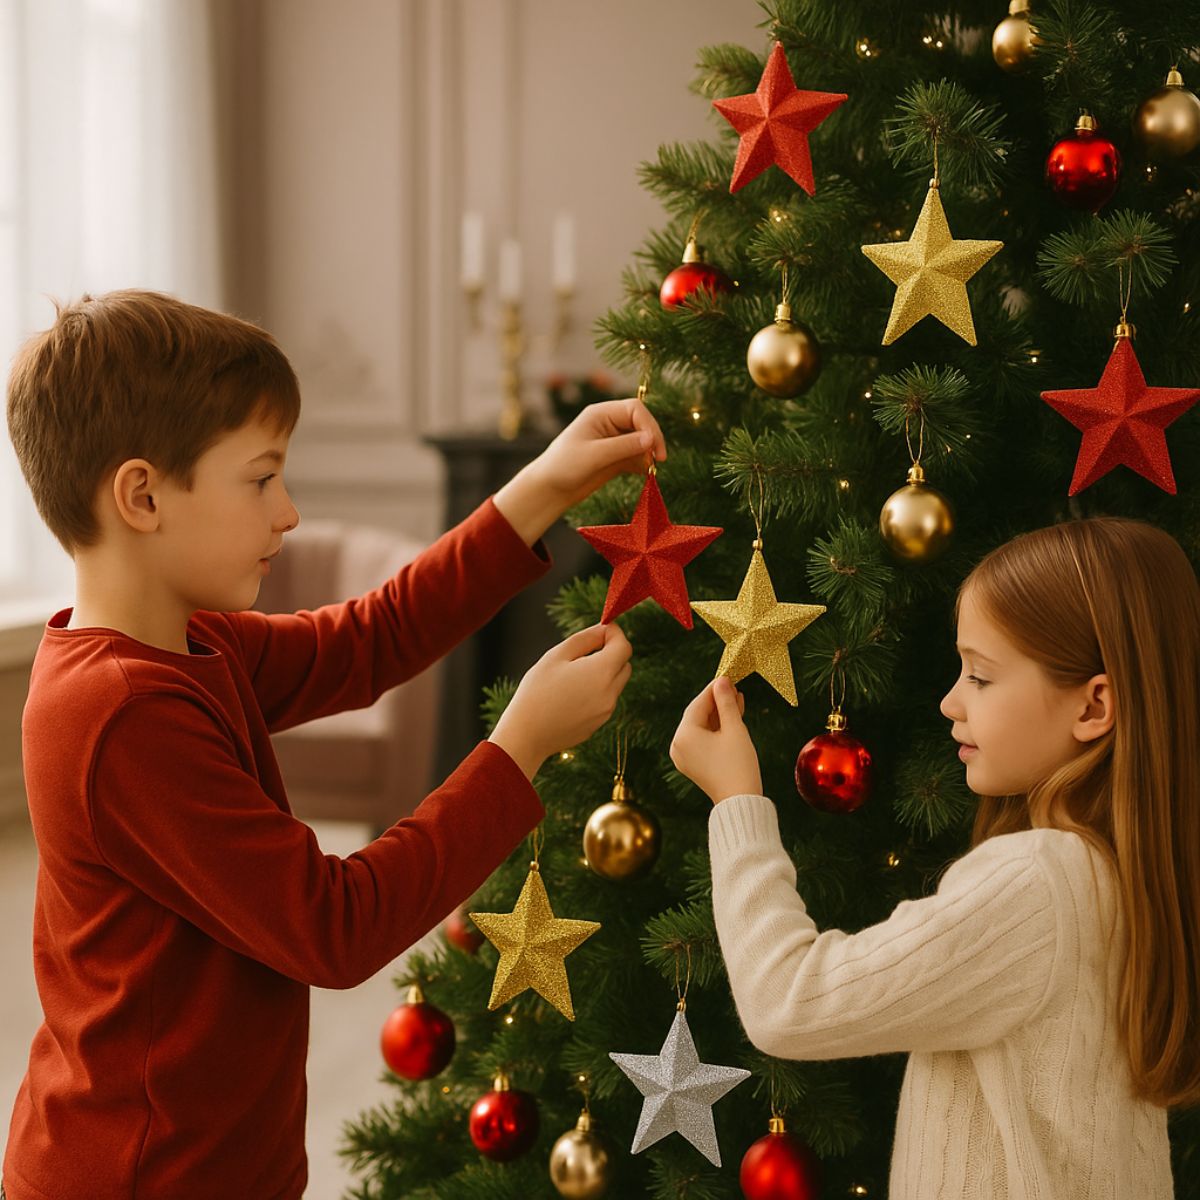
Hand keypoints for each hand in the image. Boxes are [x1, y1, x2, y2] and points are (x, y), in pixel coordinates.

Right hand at [489, 622, 632, 778]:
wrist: (526, 735)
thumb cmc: (537, 691)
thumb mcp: (556, 656)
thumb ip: (585, 638)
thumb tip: (604, 630)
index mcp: (601, 672)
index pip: (624, 646)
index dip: (614, 634)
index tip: (600, 630)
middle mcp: (610, 693)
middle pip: (624, 664)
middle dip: (611, 653)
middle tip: (585, 652)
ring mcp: (606, 711)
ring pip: (615, 683)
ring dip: (603, 673)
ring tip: (571, 677)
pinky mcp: (599, 723)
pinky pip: (605, 700)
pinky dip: (596, 691)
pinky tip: (570, 696)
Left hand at [493, 398, 666, 545]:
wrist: (550, 490)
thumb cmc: (564, 467)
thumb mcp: (594, 455)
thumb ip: (623, 446)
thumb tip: (650, 439)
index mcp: (601, 413)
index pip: (635, 409)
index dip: (649, 425)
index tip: (654, 446)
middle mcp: (609, 423)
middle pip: (642, 423)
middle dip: (652, 439)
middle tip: (659, 459)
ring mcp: (614, 441)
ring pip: (642, 441)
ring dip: (649, 453)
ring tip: (650, 470)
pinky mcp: (616, 458)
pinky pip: (638, 456)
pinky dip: (644, 464)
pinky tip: (645, 474)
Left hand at [670, 676, 762, 804]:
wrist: (740, 801)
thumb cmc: (738, 765)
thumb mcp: (734, 729)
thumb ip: (726, 702)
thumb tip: (722, 681)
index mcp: (683, 736)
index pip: (698, 704)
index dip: (714, 689)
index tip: (727, 677)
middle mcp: (678, 746)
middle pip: (698, 715)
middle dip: (717, 702)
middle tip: (734, 688)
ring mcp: (684, 757)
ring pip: (702, 727)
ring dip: (719, 715)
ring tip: (737, 701)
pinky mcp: (693, 764)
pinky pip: (703, 740)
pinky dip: (716, 730)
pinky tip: (732, 718)